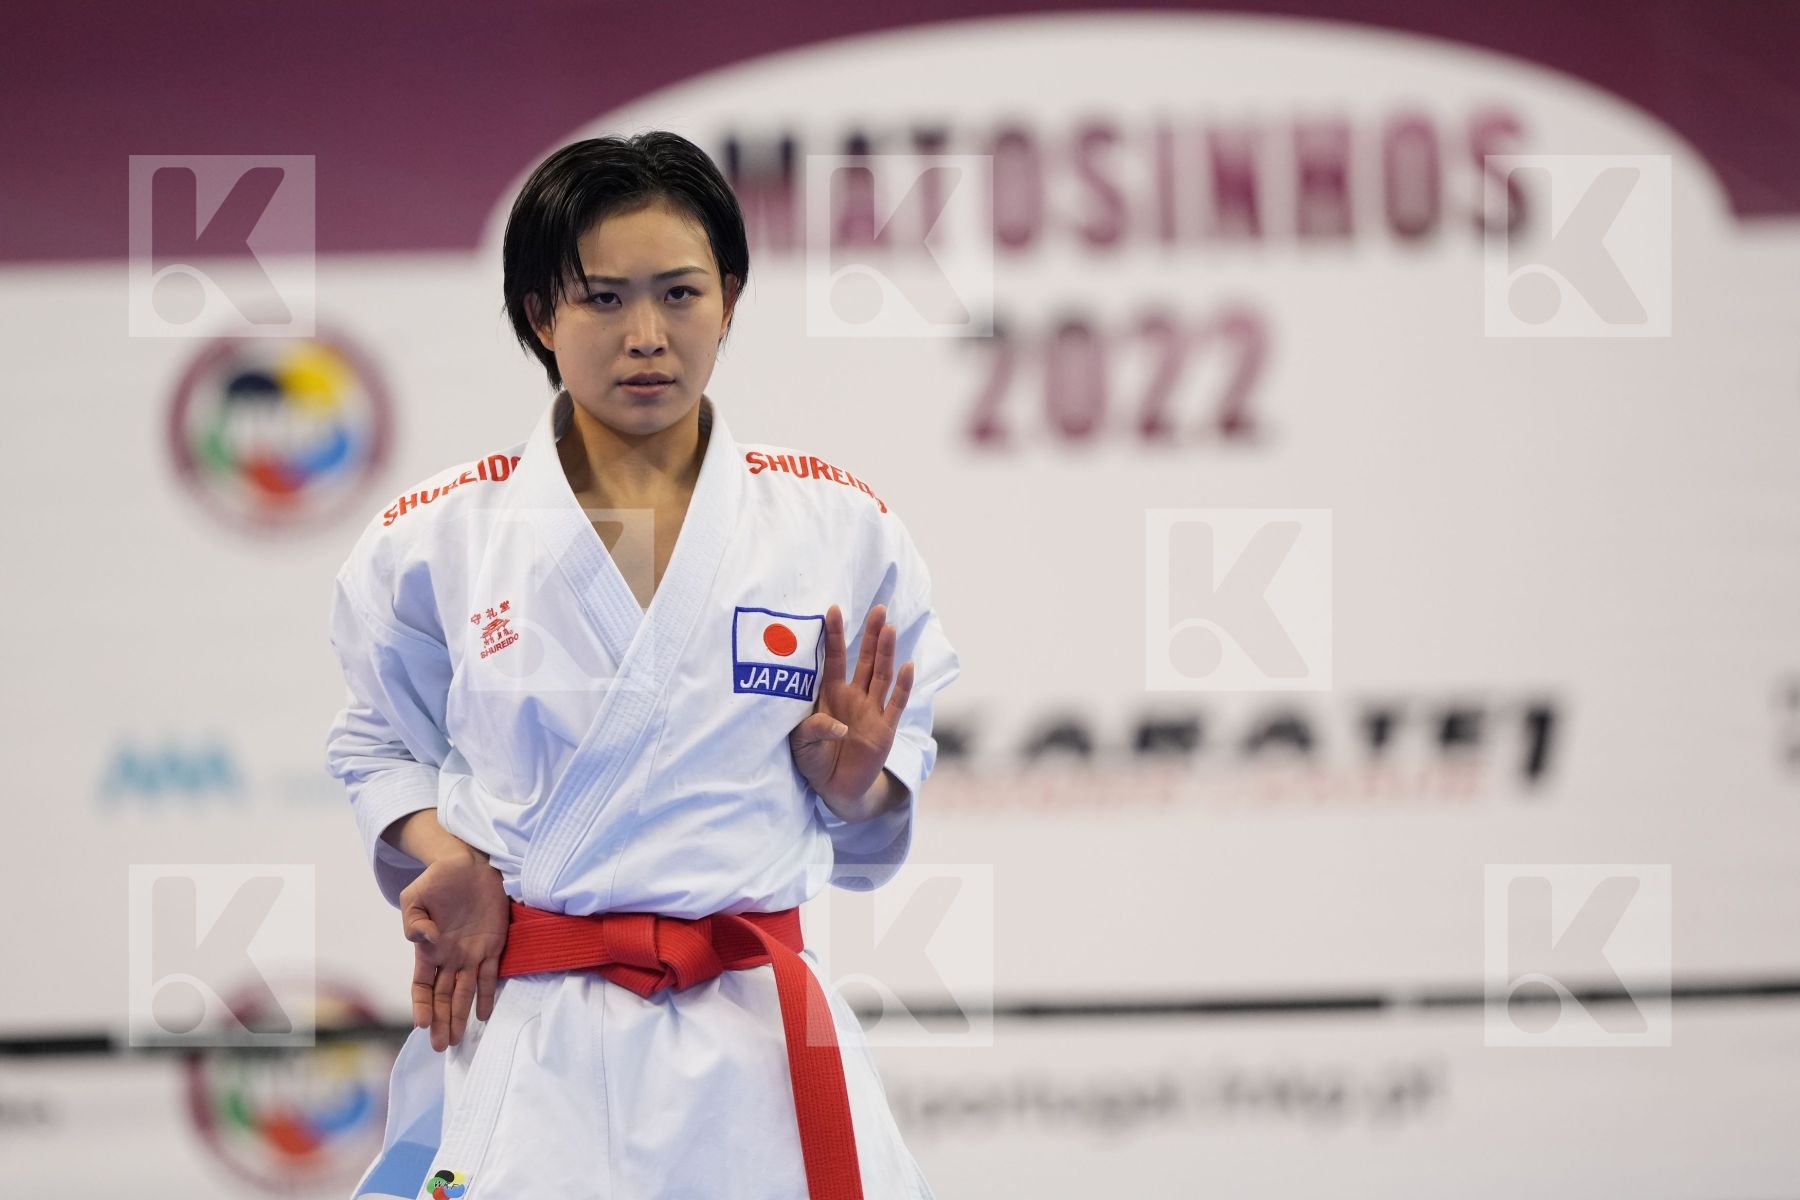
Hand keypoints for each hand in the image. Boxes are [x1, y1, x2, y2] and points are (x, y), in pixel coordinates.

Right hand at [397, 844, 510, 1051]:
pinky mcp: (494, 945)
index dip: (422, 1006)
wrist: (467, 864)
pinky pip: (491, 975)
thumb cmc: (436, 881)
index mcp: (429, 949)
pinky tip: (484, 1015)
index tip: (422, 1024)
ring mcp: (472, 953)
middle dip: (442, 1022)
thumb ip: (414, 922)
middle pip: (444, 997)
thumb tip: (426, 940)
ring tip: (458, 1039)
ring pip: (466, 992)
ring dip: (461, 1016)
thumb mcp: (414, 898)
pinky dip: (488, 995)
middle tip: (441, 1046)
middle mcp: (450, 957)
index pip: (423, 986)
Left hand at [789, 603, 913, 815]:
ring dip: (885, 652)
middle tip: (878, 609)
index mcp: (829, 695)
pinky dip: (902, 686)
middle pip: (864, 660)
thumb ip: (813, 729)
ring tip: (889, 628)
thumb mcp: (801, 745)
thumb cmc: (813, 762)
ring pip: (880, 675)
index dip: (833, 635)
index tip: (833, 610)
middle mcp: (853, 697)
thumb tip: (839, 726)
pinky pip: (895, 704)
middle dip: (870, 634)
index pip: (833, 659)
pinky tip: (907, 666)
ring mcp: (871, 711)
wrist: (834, 789)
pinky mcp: (885, 730)